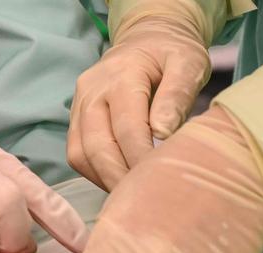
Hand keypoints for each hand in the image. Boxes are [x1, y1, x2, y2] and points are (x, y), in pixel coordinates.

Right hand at [67, 15, 209, 190]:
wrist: (143, 41)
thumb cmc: (170, 55)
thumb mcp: (188, 62)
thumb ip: (177, 94)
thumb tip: (162, 134)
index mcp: (120, 76)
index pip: (126, 127)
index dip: (140, 159)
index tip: (157, 182)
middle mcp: (91, 92)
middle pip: (96, 146)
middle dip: (117, 177)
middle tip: (141, 200)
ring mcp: (77, 107)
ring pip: (79, 154)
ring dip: (103, 179)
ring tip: (129, 195)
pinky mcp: (74, 121)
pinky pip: (76, 154)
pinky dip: (95, 173)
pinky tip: (117, 181)